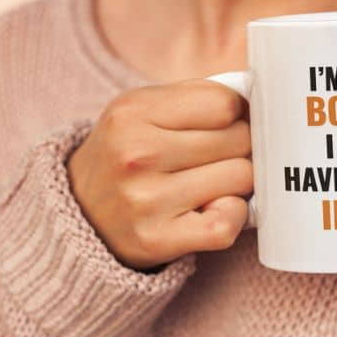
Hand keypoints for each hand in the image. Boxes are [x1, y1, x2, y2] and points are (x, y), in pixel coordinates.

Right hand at [66, 78, 253, 271]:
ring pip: (241, 178)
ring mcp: (145, 199)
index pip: (225, 103)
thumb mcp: (142, 111)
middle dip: (238, 149)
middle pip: (238, 140)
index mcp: (133, 112)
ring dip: (236, 183)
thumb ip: (196, 97)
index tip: (224, 127)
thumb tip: (258, 103)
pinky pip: (227, 223)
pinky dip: (233, 216)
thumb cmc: (127, 156)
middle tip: (217, 159)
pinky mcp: (156, 239)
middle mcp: (136, 153)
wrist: (78, 212)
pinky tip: (216, 209)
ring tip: (211, 184)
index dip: (235, 115)